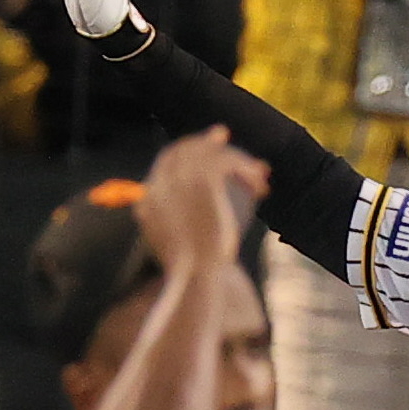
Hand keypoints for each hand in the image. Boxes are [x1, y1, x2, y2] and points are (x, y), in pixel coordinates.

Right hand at [135, 126, 268, 271]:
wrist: (195, 276)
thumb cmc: (186, 273)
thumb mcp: (168, 248)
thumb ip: (164, 225)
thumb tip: (156, 215)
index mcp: (149, 199)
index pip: (165, 162)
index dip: (183, 149)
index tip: (199, 146)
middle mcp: (161, 183)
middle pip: (183, 151)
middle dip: (203, 141)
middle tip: (222, 133)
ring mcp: (181, 181)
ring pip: (208, 154)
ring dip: (234, 158)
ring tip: (256, 169)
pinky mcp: (203, 181)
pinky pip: (226, 163)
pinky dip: (245, 168)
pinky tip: (259, 182)